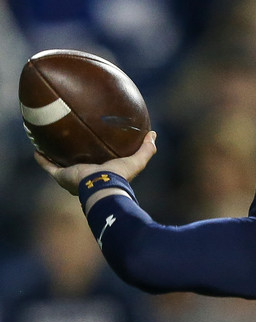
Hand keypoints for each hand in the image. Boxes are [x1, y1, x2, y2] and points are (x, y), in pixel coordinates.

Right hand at [35, 130, 157, 196]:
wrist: (101, 187)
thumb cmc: (120, 177)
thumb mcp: (136, 162)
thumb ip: (146, 150)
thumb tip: (153, 134)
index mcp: (102, 175)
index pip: (99, 165)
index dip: (98, 158)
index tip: (97, 148)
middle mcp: (86, 178)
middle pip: (79, 165)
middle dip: (75, 156)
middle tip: (72, 143)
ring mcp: (72, 178)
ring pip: (61, 165)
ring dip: (55, 156)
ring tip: (50, 143)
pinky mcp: (61, 176)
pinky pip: (48, 166)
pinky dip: (42, 159)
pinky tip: (36, 149)